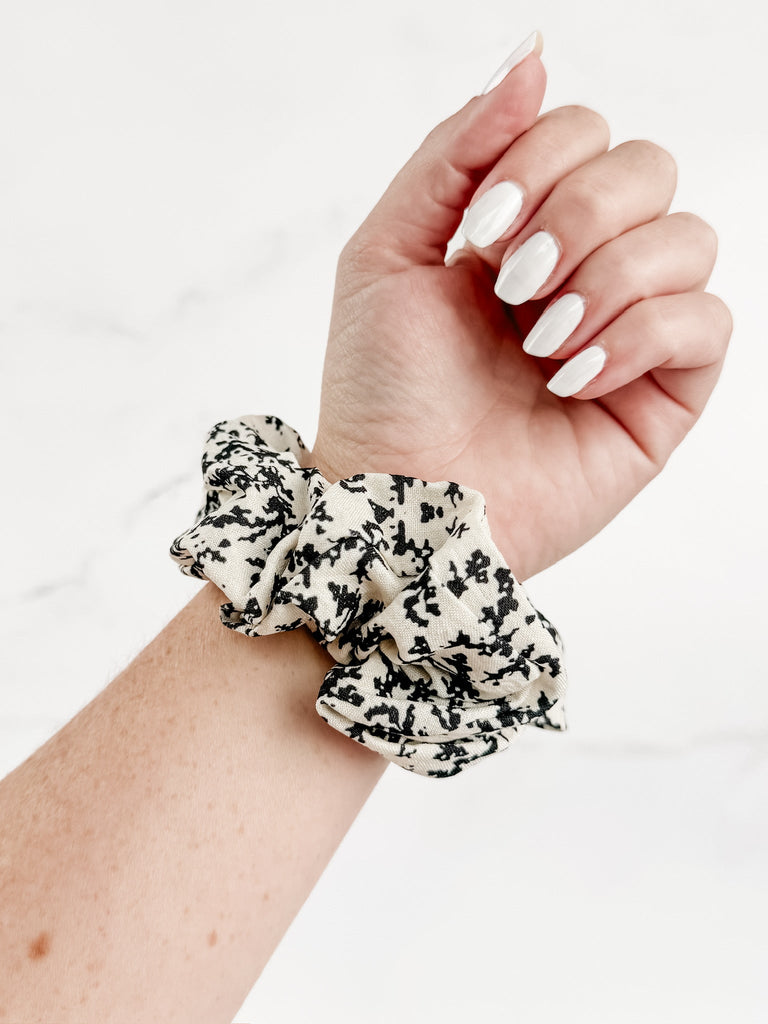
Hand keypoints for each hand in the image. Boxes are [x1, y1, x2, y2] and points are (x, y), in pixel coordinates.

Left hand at [311, 51, 730, 579]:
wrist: (400, 500)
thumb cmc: (383, 390)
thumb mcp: (387, 250)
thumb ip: (454, 151)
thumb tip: (534, 55)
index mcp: (523, 229)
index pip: (585, 131)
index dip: (545, 159)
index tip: (487, 229)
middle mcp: (584, 269)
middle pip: (650, 168)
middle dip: (580, 216)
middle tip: (515, 287)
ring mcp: (629, 331)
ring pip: (688, 239)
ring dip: (607, 281)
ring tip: (540, 345)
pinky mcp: (663, 394)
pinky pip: (707, 321)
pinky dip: (641, 336)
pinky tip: (574, 379)